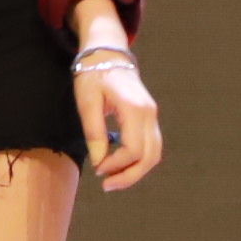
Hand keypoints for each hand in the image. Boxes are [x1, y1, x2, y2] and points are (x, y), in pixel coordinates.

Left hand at [73, 41, 163, 191]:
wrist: (108, 55)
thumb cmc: (93, 75)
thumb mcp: (86, 101)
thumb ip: (94, 131)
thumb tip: (99, 160)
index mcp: (134, 109)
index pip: (133, 149)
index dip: (116, 165)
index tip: (98, 169)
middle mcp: (149, 114)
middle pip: (150, 156)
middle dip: (130, 175)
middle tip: (107, 185)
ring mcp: (152, 116)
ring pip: (154, 154)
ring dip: (136, 170)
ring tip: (114, 179)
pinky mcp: (150, 118)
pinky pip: (151, 145)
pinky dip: (139, 159)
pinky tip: (120, 163)